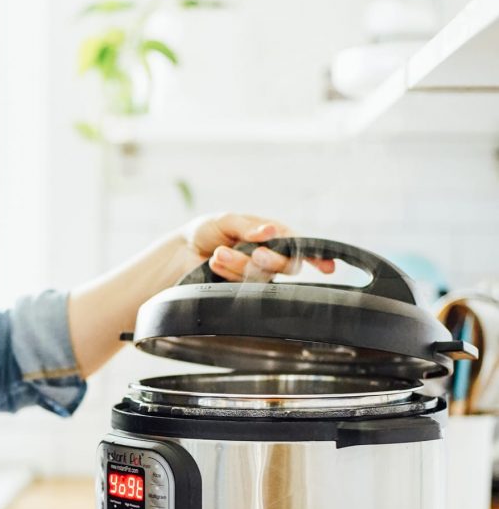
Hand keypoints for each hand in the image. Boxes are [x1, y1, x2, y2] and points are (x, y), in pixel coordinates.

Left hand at [182, 213, 334, 281]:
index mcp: (272, 233)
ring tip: (218, 253)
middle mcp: (269, 254)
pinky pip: (245, 285)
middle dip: (272, 259)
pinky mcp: (241, 288)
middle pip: (287, 265)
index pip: (299, 244)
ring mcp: (256, 274)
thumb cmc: (206, 231)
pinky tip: (214, 262)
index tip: (329, 267)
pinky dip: (229, 272)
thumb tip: (270, 230)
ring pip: (263, 275)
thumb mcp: (226, 220)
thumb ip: (248, 227)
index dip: (317, 256)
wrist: (180, 252)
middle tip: (255, 253)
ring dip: (239, 263)